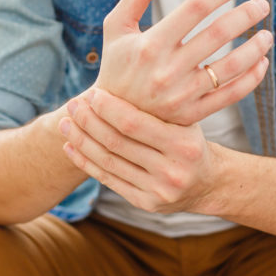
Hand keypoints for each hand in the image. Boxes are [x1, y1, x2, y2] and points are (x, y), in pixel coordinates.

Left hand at [58, 88, 220, 213]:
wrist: (209, 183)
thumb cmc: (191, 141)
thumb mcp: (186, 120)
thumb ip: (158, 104)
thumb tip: (119, 71)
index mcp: (184, 144)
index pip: (134, 123)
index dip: (108, 108)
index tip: (91, 94)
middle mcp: (172, 171)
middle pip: (117, 143)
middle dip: (89, 122)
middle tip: (72, 105)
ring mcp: (159, 191)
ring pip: (109, 162)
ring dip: (81, 141)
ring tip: (66, 124)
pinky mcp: (146, 204)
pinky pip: (109, 180)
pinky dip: (86, 162)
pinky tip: (71, 147)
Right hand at [94, 0, 273, 125]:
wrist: (111, 120)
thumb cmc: (116, 65)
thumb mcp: (116, 27)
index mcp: (150, 43)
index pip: (196, 6)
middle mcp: (167, 70)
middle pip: (218, 34)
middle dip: (247, 14)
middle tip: (262, 4)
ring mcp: (181, 95)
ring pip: (230, 67)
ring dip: (255, 48)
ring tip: (267, 35)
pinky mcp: (191, 115)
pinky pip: (230, 95)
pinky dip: (251, 79)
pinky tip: (261, 63)